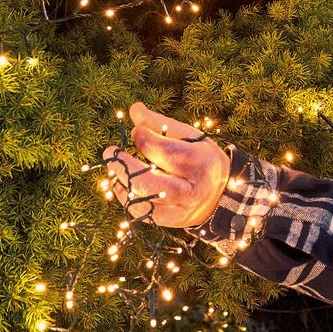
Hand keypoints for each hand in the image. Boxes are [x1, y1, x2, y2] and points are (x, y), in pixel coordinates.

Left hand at [102, 102, 229, 228]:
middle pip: (149, 183)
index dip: (142, 137)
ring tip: (115, 168)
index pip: (161, 150)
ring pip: (141, 201)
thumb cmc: (202, 159)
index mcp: (199, 163)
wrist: (222, 195)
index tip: (137, 131)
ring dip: (122, 182)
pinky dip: (127, 197)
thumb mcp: (190, 137)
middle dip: (124, 166)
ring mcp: (179, 211)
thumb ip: (161, 123)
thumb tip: (134, 109)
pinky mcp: (169, 222)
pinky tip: (123, 184)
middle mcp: (190, 191)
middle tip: (110, 152)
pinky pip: (140, 212)